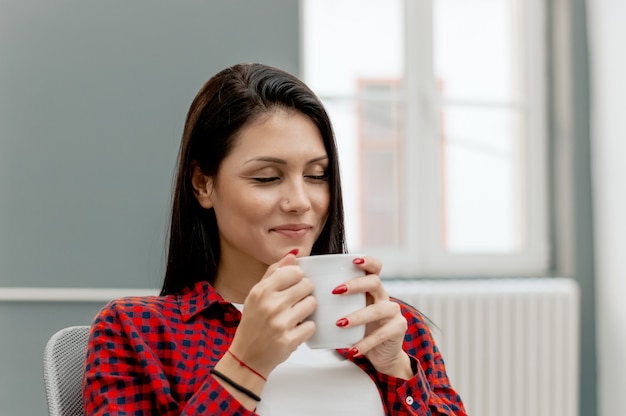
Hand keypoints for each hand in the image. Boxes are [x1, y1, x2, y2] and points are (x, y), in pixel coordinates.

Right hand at [228, 252, 316, 377]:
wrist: (247, 356)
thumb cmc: (253, 323)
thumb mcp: (256, 294)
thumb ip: (274, 273)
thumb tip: (292, 256)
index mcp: (261, 291)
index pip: (294, 271)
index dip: (298, 277)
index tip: (294, 284)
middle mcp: (270, 305)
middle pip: (307, 285)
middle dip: (304, 293)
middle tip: (294, 302)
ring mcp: (280, 323)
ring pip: (312, 303)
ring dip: (307, 310)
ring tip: (295, 315)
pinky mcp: (290, 340)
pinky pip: (312, 325)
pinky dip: (306, 328)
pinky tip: (295, 329)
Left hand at [334, 256, 412, 378]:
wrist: (382, 354)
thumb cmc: (359, 329)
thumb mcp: (347, 311)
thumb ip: (330, 301)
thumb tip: (301, 290)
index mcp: (371, 288)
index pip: (375, 267)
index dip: (366, 261)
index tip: (352, 260)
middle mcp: (384, 296)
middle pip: (374, 282)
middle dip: (355, 284)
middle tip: (336, 291)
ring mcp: (393, 312)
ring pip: (378, 309)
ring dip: (358, 316)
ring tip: (340, 323)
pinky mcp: (397, 329)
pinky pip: (381, 334)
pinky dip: (365, 342)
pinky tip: (352, 349)